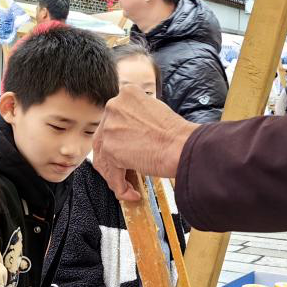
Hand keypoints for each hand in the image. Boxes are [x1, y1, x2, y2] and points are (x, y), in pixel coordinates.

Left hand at [93, 85, 196, 201]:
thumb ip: (137, 118)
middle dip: (112, 159)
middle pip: (103, 138)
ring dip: (116, 176)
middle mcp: (114, 107)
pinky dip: (120, 186)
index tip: (126, 149)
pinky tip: (132, 193)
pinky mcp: (111, 150)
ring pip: (104, 157)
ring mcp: (110, 128)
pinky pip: (112, 172)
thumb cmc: (177, 134)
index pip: (114, 118)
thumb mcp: (155, 111)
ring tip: (129, 186)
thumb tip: (129, 135)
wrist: (182, 146)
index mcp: (126, 93)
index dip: (118, 138)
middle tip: (125, 172)